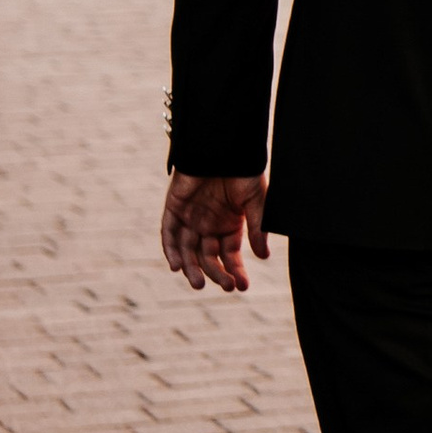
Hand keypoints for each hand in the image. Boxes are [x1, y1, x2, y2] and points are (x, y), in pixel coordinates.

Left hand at [162, 173, 268, 295]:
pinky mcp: (174, 207)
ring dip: (191, 268)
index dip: (235, 270)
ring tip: (198, 284)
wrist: (221, 146)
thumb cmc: (243, 171)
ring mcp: (190, 217)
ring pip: (187, 250)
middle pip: (208, 257)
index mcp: (229, 224)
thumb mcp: (256, 201)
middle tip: (224, 286)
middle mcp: (209, 224)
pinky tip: (177, 265)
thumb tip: (263, 256)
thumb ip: (257, 228)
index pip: (230, 255)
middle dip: (216, 273)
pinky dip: (171, 250)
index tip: (241, 286)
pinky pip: (169, 233)